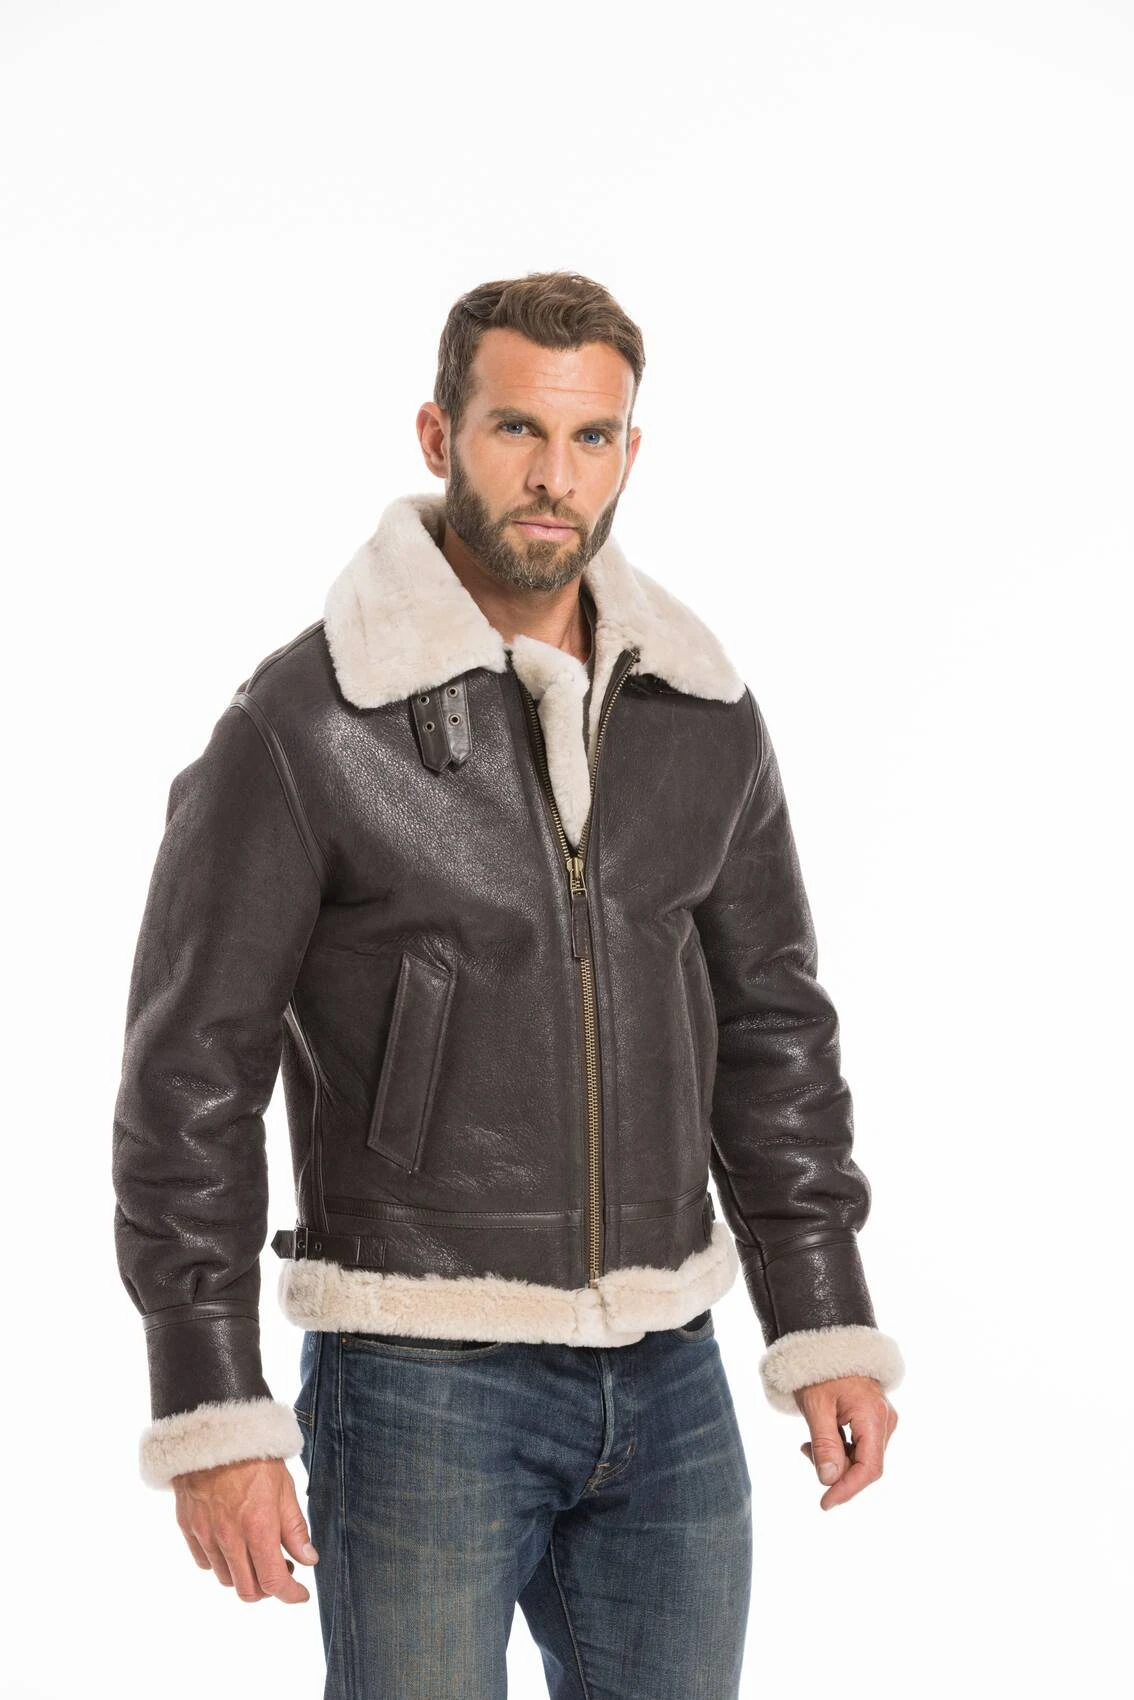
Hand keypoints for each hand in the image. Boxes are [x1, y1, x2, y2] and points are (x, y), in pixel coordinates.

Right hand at [172, 1456, 318, 1602]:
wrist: (213, 1431)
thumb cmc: (254, 1455)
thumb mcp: (284, 1487)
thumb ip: (295, 1528)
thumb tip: (308, 1559)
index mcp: (258, 1528)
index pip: (274, 1581)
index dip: (290, 1594)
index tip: (300, 1594)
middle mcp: (229, 1538)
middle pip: (248, 1590)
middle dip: (268, 1589)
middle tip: (282, 1570)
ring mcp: (205, 1535)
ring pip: (226, 1579)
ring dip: (245, 1576)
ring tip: (258, 1555)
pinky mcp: (188, 1528)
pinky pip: (205, 1562)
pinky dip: (221, 1563)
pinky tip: (233, 1545)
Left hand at [795, 1374, 897, 1509]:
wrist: (827, 1341)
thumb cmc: (820, 1369)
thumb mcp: (816, 1406)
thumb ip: (825, 1444)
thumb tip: (829, 1480)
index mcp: (874, 1417)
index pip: (869, 1469)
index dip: (848, 1490)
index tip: (825, 1504)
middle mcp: (885, 1420)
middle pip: (866, 1465)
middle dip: (837, 1471)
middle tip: (806, 1453)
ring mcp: (882, 1419)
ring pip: (862, 1457)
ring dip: (836, 1459)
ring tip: (808, 1444)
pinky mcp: (874, 1418)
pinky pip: (860, 1445)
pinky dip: (839, 1449)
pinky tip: (819, 1439)